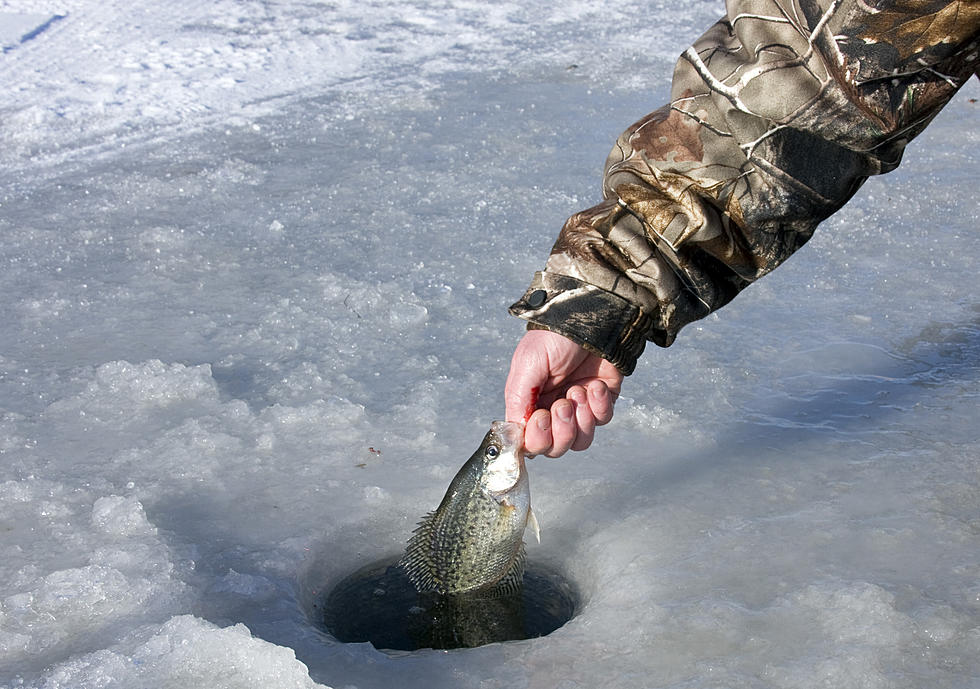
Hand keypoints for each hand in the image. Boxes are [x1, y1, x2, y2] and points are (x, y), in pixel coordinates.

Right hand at [504, 329, 622, 456]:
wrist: (592, 318)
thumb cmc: (554, 337)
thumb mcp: (528, 363)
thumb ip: (519, 399)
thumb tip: (516, 431)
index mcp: (530, 403)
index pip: (530, 441)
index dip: (537, 438)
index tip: (541, 416)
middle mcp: (553, 410)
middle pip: (556, 447)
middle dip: (561, 430)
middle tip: (564, 404)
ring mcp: (579, 408)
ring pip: (580, 441)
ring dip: (581, 419)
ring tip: (580, 390)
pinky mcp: (603, 402)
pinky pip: (603, 420)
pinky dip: (599, 405)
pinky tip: (596, 385)